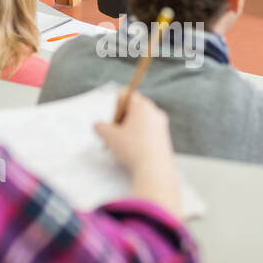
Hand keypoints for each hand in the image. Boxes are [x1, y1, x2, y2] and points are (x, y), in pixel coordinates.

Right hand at [95, 89, 180, 215]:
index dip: (115, 106)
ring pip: (141, 121)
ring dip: (130, 129)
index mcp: (142, 106)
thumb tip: (98, 126)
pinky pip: (148, 132)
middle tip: (115, 133)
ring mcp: (161, 125)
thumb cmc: (133, 149)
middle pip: (134, 107)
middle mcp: (154, 112)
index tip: (113, 121)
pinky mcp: (164, 137)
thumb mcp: (109, 137)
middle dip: (122, 118)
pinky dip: (139, 138)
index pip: (126, 94)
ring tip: (123, 145)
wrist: (154, 169)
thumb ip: (100, 127)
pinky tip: (134, 151)